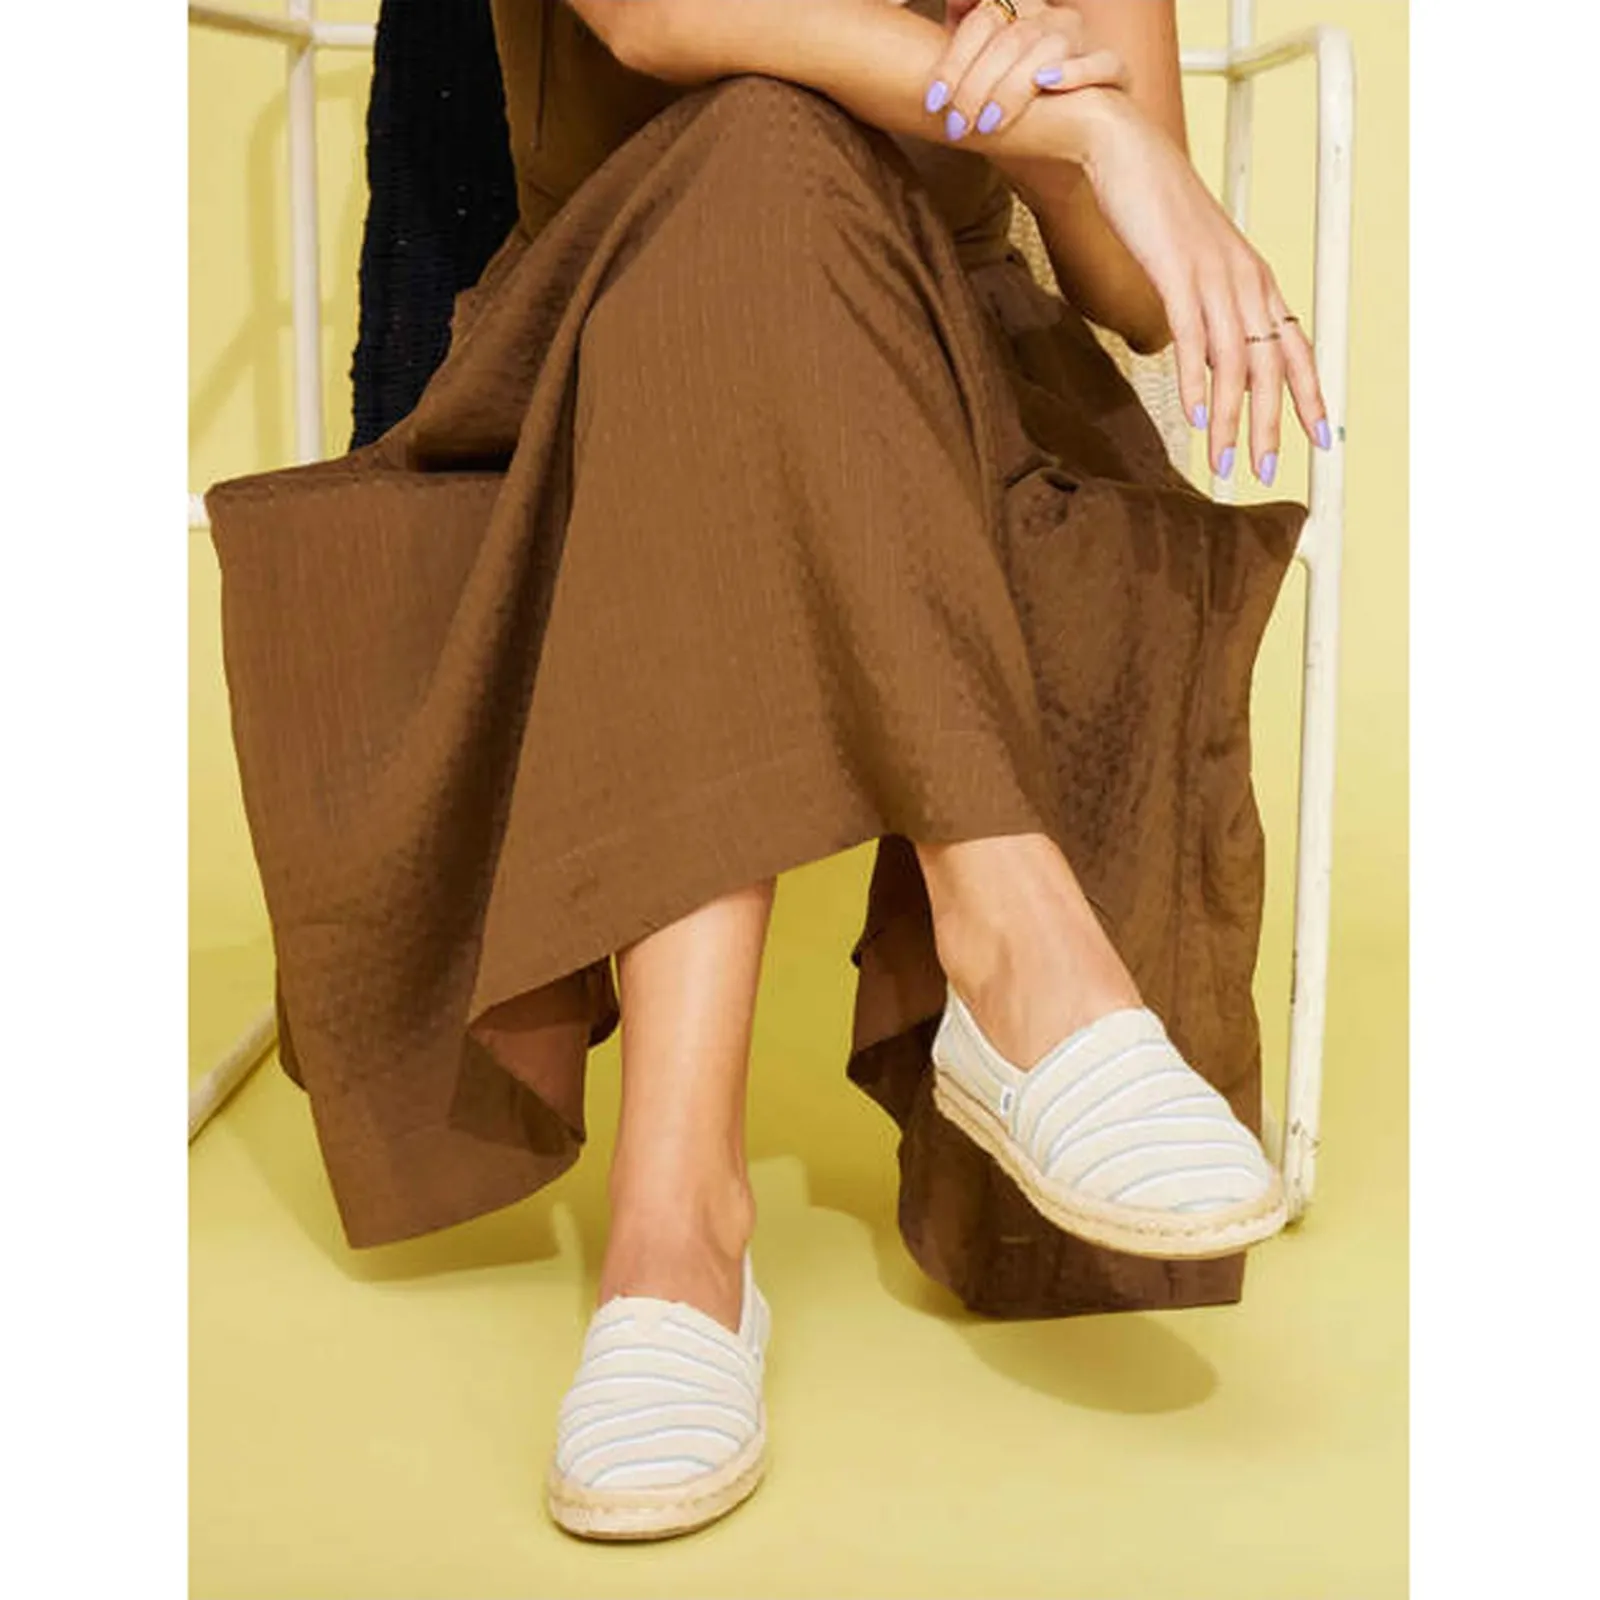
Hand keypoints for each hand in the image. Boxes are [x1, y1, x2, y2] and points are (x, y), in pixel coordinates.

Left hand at [923, 0, 1128, 141]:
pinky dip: (1073, 72)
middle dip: (977, 85)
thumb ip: (963, 56)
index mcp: (1021, 13)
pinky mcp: (1113, 72)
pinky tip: (1047, 85)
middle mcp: (1054, 18)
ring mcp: (1085, 40)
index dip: (956, 59)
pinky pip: (1100, 63)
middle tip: (955, 127)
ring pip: (1045, 51)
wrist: (1088, 138)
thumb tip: (934, 43)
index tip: (934, 101)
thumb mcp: (987, 82)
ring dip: (1012, 90)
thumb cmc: (1028, 110)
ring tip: (987, 127)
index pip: (982, 19)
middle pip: (1009, 38)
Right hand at [1055, 89, 1331, 479]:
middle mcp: (1246, 278)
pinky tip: (1196, 416)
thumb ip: (1208, 306)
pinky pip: (1193, 337)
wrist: (1126, 152)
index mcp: (1255, 278)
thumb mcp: (1194, 262)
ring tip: (1226, 462)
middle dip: (1274, 424)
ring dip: (1233, 419)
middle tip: (1266, 471)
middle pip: (1272, 365)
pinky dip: (1195, 381)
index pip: (1296, 346)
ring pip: (1236, 361)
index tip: (1320, 441)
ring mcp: (1213, 275)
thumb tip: (1208, 355)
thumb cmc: (1155, 208)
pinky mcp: (1176, 272)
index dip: (1309, 396)